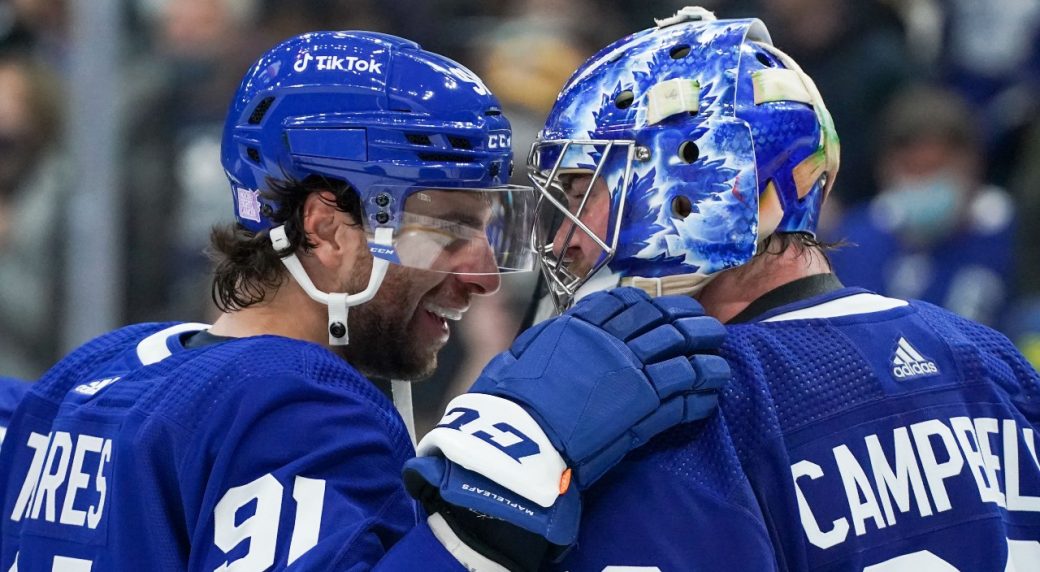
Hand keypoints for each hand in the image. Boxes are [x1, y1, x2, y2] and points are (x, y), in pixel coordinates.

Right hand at [403, 287, 728, 553]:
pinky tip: (713, 394)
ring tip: (720, 358)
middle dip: (690, 323)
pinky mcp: (647, 409)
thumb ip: (554, 340)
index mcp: (581, 325)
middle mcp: (613, 342)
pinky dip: (703, 393)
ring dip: (707, 356)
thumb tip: (564, 336)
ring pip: (684, 355)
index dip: (653, 305)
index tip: (664, 308)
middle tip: (707, 326)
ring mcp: (634, 373)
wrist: (516, 439)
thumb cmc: (509, 399)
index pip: (628, 304)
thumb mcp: (525, 354)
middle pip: (664, 323)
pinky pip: (685, 395)